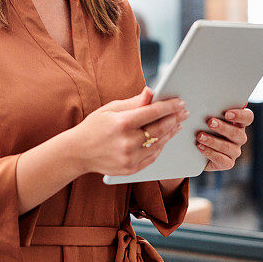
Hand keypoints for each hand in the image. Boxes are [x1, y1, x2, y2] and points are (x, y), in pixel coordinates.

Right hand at [69, 87, 189, 175]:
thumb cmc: (94, 126)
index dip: (169, 106)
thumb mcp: (111, 109)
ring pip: (159, 144)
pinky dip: (161, 146)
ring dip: (170, 132)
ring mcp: (130, 158)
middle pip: (160, 129)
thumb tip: (151, 92)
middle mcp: (127, 142)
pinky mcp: (131, 169)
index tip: (180, 102)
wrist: (78, 152)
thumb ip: (134, 102)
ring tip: (177, 123)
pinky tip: (165, 137)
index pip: (153, 112)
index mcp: (122, 123)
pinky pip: (153, 156)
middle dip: (175, 118)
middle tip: (184, 112)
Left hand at [195, 106, 252, 170]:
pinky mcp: (227, 163)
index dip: (240, 115)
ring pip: (228, 147)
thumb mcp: (206, 117)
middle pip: (238, 133)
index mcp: (238, 123)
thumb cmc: (203, 127)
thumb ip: (211, 110)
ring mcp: (235, 151)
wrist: (195, 150)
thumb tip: (206, 100)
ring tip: (200, 136)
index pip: (248, 117)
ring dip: (213, 141)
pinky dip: (210, 153)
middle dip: (223, 127)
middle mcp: (239, 137)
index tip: (227, 114)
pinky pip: (222, 160)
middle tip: (210, 122)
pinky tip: (200, 147)